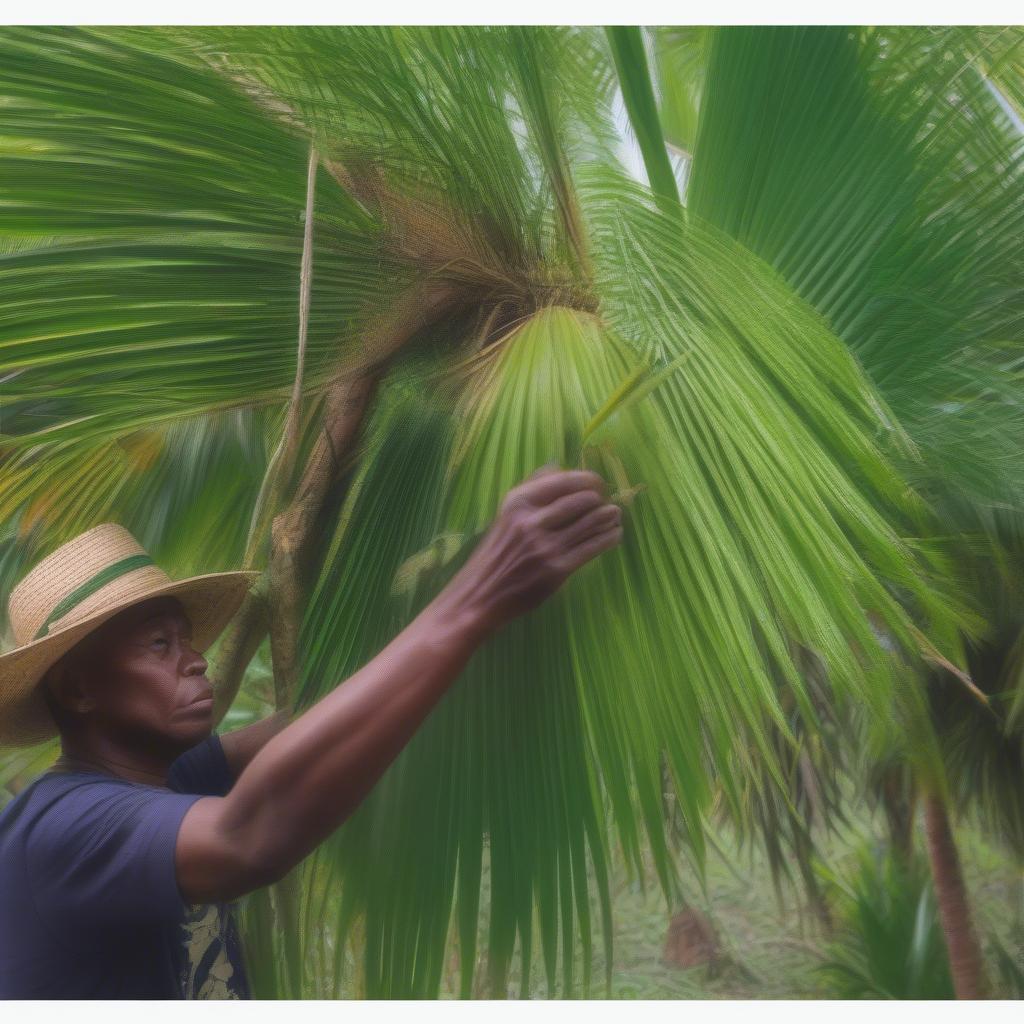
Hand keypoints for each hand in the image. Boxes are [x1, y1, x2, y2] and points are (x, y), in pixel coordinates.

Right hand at [434, 464, 623, 637]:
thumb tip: (557, 465)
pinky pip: (593, 546)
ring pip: (591, 522)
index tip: (598, 484)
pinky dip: (609, 538)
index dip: (588, 479)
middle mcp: (531, 520)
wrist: (480, 595)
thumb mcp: (505, 515)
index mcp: (517, 502)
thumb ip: (530, 490)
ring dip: (609, 517)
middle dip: (601, 499)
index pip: (563, 480)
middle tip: (607, 503)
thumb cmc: (495, 555)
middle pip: (582, 499)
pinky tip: (614, 534)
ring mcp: (545, 545)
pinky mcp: (557, 569)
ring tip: (615, 515)